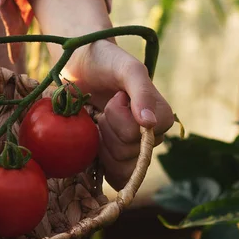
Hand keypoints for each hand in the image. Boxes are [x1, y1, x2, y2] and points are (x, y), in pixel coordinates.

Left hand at [63, 39, 173, 188]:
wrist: (79, 64)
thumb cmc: (106, 62)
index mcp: (159, 114)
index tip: (116, 97)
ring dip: (102, 143)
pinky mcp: (112, 156)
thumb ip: (141, 92)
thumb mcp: (127, 69)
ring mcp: (130, 147)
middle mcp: (149, 134)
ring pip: (121, 165)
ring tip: (98, 121)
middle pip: (133, 152)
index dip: (127, 120)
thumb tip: (149, 123)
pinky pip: (116, 176)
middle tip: (103, 109)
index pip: (152, 135)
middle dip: (110, 129)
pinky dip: (101, 163)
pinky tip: (93, 145)